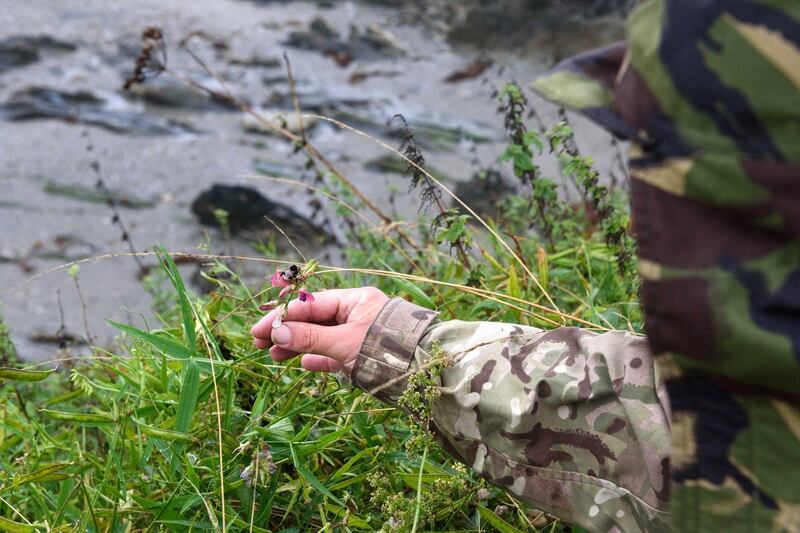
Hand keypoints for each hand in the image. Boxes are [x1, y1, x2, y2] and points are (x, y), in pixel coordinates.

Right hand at [250, 287, 388, 372]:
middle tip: (259, 343)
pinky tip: (302, 364)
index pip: (311, 304)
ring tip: (273, 356)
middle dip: (287, 331)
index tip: (260, 330)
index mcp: (356, 300)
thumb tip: (277, 333)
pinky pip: (335, 354)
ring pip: (322, 337)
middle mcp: (357, 314)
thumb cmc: (385, 350)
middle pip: (314, 319)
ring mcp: (360, 335)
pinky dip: (318, 358)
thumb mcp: (343, 343)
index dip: (283, 316)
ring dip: (297, 345)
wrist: (423, 373)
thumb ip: (310, 337)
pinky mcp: (363, 355)